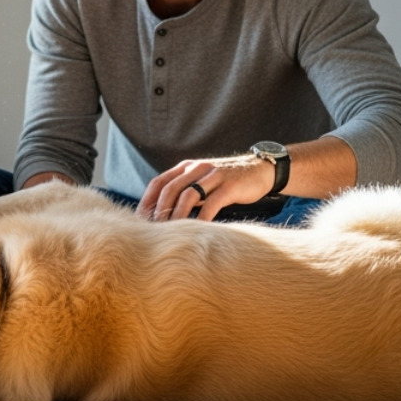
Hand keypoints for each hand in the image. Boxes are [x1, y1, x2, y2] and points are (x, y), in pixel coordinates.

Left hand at [138, 154, 274, 222]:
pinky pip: (211, 203)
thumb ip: (184, 192)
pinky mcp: (230, 186)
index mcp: (186, 167)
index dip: (147, 201)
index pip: (158, 182)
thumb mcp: (201, 182)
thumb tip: (161, 214)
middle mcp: (197, 168)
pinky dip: (202, 218)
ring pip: (188, 195)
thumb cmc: (226, 182)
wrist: (260, 170)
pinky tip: (198, 231)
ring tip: (171, 233)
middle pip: (169, 189)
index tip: (140, 221)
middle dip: (159, 210)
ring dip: (177, 215)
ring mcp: (214, 176)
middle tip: (152, 231)